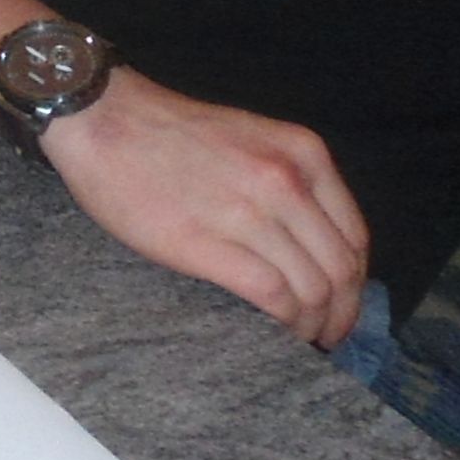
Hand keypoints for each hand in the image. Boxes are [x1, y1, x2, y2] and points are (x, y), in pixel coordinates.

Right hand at [39, 69, 370, 348]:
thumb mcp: (252, 138)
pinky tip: (277, 333)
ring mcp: (251, 212)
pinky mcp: (210, 244)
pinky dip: (285, 324)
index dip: (356, 282)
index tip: (342, 304)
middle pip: (340, 268)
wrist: (103, 119)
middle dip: (342, 313)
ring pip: (313, 287)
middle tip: (328, 336)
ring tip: (302, 341)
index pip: (354, 236)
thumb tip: (308, 242)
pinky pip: (274, 296)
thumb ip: (287, 180)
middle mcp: (287, 182)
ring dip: (315, 325)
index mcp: (303, 155)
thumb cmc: (168, 131)